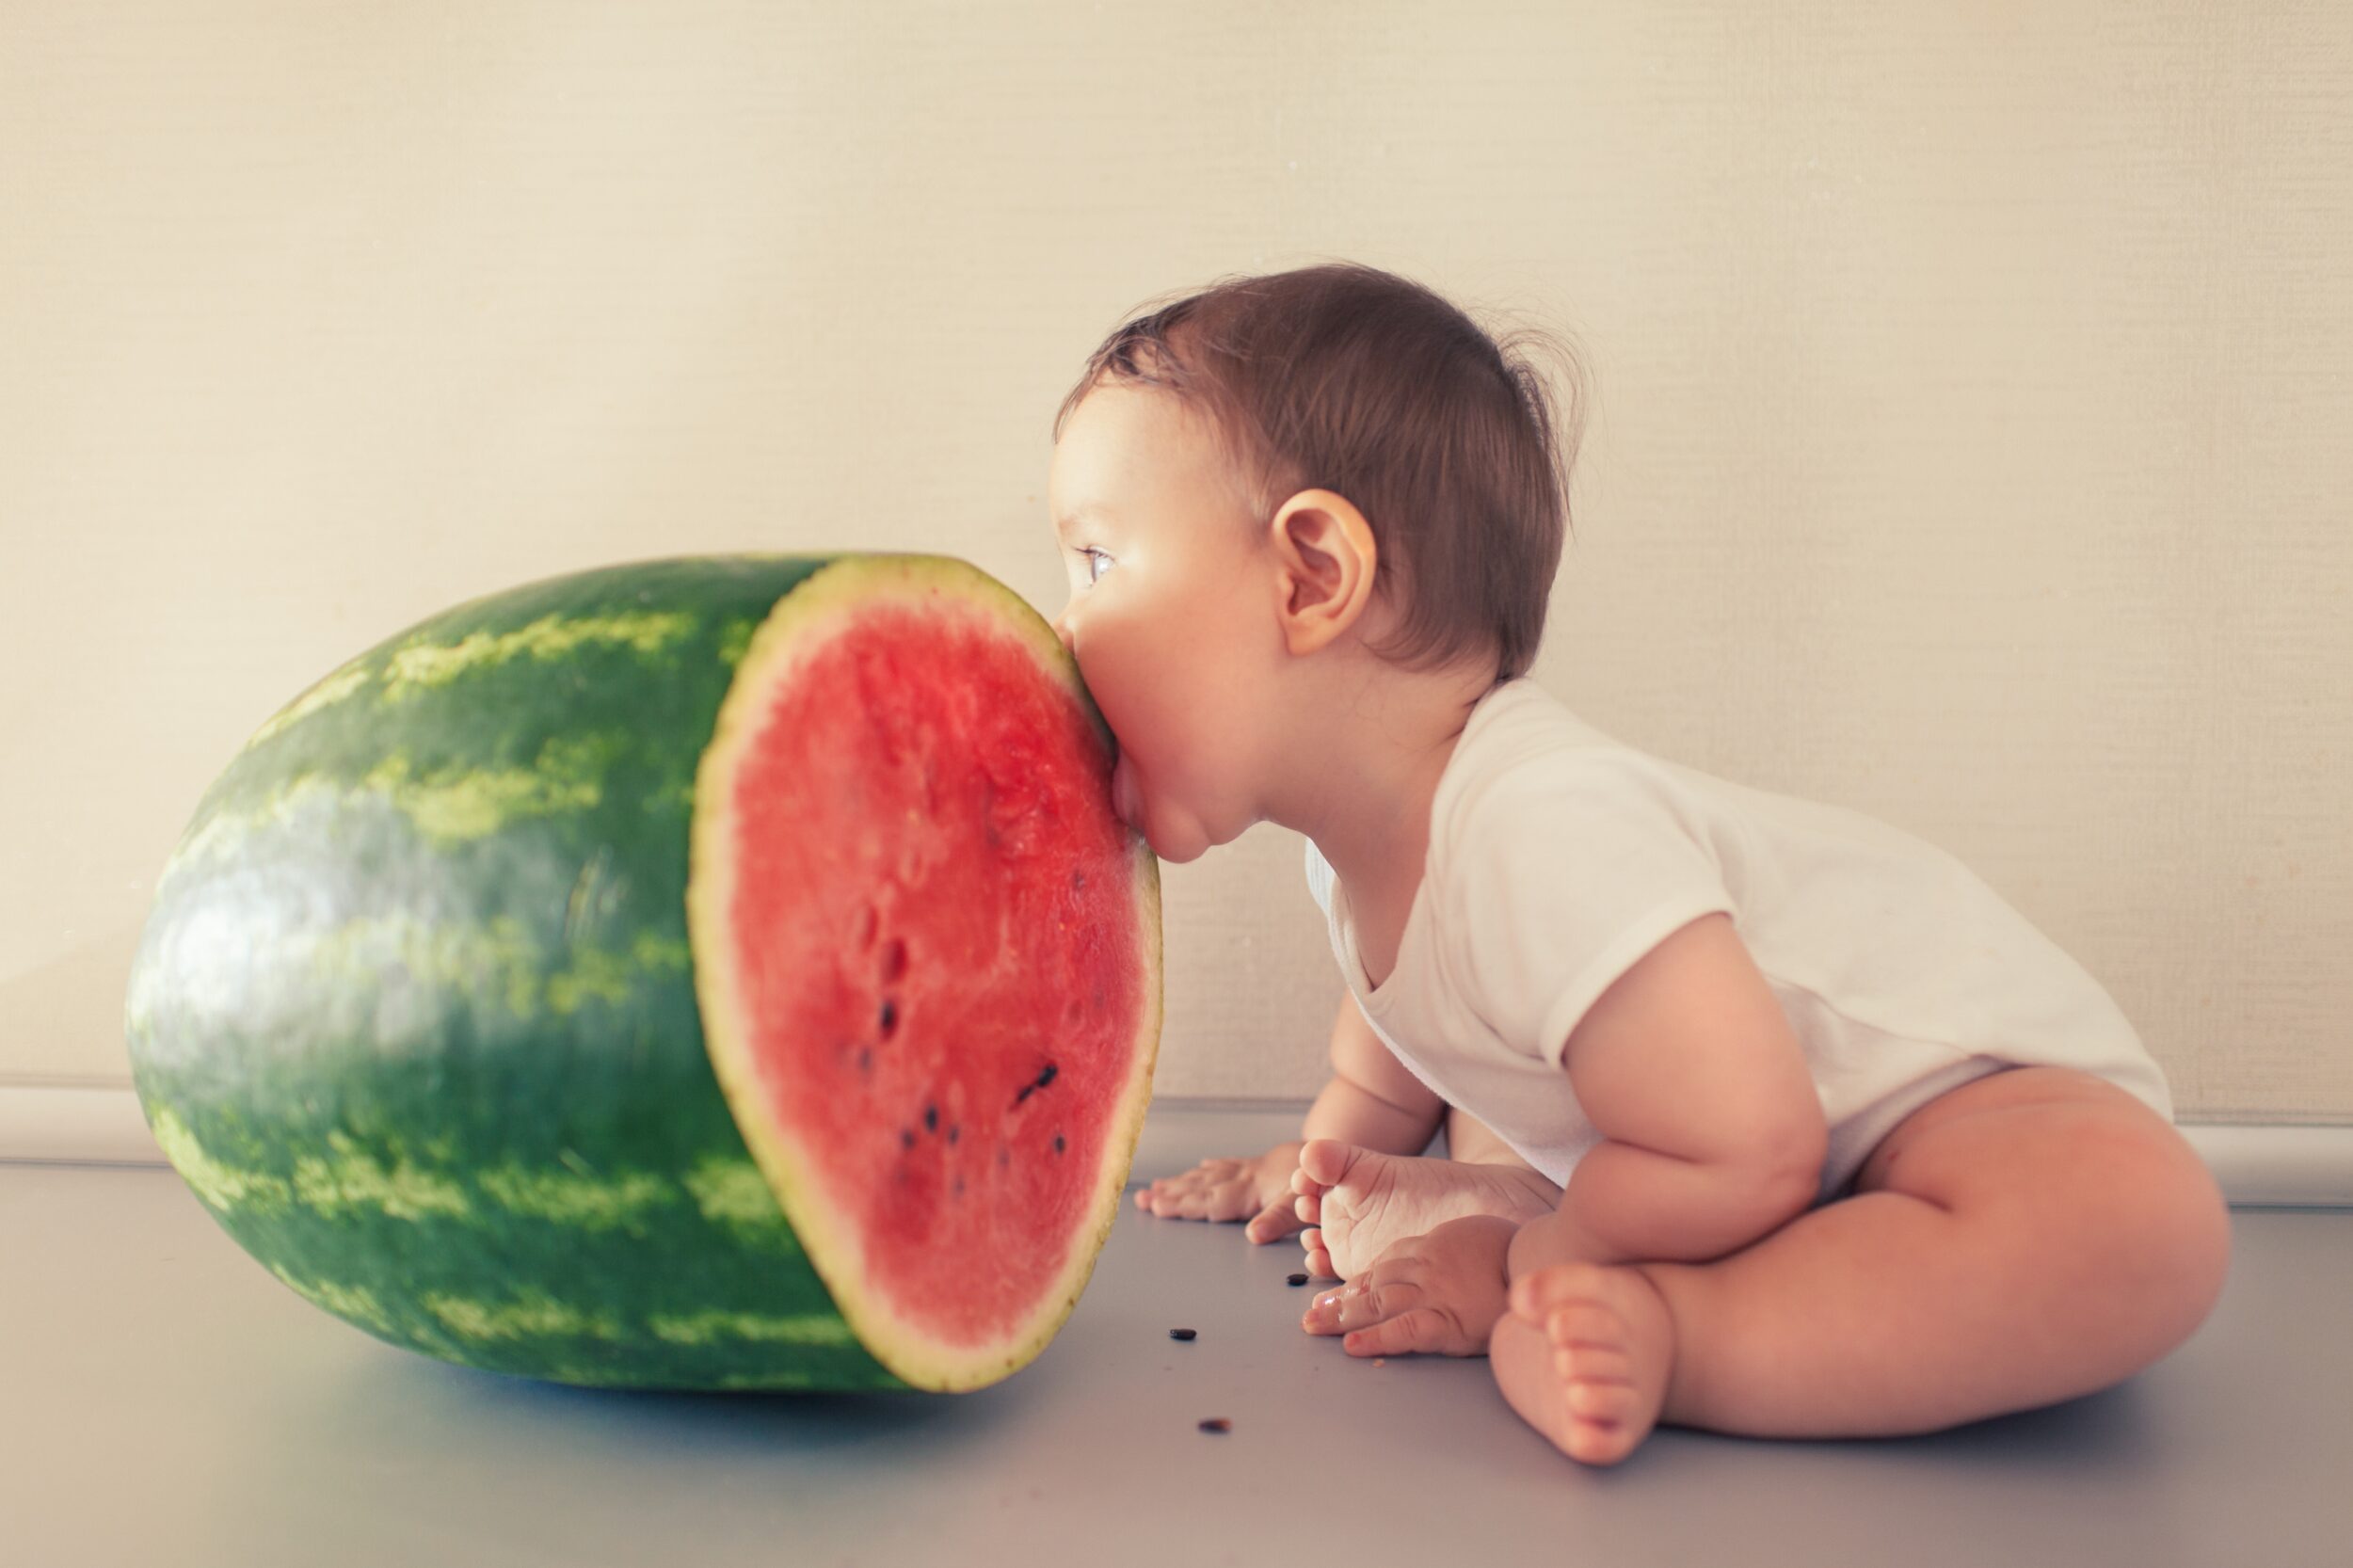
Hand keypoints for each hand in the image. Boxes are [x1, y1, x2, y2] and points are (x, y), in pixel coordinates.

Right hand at [1133, 1141, 1307, 1242]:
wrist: (1335, 1151)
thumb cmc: (1322, 1181)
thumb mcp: (1304, 1203)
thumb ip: (1279, 1218)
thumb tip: (1254, 1235)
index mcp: (1252, 1190)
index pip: (1209, 1200)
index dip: (1181, 1204)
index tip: (1156, 1206)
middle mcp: (1246, 1178)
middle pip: (1201, 1188)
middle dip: (1170, 1194)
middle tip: (1142, 1200)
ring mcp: (1252, 1169)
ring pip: (1209, 1175)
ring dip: (1182, 1181)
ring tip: (1157, 1187)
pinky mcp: (1262, 1164)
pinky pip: (1228, 1165)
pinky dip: (1210, 1168)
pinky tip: (1201, 1167)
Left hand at [1298, 1213, 1516, 1357]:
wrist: (1543, 1259)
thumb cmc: (1517, 1250)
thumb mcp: (1477, 1235)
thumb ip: (1453, 1249)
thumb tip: (1443, 1265)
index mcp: (1433, 1247)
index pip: (1386, 1264)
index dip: (1358, 1280)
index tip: (1337, 1292)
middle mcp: (1426, 1268)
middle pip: (1373, 1283)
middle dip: (1339, 1298)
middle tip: (1312, 1313)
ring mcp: (1436, 1294)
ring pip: (1379, 1304)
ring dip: (1342, 1316)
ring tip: (1315, 1326)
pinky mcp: (1450, 1322)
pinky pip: (1405, 1330)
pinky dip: (1376, 1338)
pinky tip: (1353, 1346)